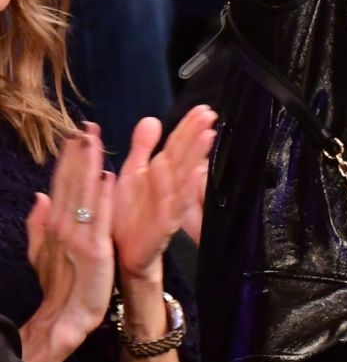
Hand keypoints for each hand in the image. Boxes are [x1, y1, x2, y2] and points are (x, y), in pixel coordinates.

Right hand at [25, 126, 115, 361]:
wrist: (63, 319)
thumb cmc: (59, 285)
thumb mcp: (45, 252)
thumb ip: (40, 224)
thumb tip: (40, 196)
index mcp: (55, 224)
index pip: (62, 184)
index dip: (69, 159)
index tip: (77, 133)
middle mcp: (62, 226)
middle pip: (70, 184)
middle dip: (78, 155)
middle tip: (86, 126)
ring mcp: (76, 238)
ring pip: (82, 195)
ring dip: (88, 167)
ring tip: (94, 141)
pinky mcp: (93, 252)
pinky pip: (98, 220)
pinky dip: (102, 199)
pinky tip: (107, 178)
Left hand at [112, 106, 215, 282]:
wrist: (120, 253)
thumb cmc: (127, 215)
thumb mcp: (132, 174)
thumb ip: (142, 148)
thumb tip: (152, 119)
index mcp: (159, 172)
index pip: (176, 144)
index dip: (188, 126)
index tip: (202, 108)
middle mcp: (168, 186)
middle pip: (184, 155)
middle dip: (196, 134)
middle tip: (210, 114)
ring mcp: (169, 204)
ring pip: (184, 176)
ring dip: (197, 156)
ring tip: (208, 135)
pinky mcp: (165, 224)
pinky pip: (177, 205)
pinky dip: (186, 189)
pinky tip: (195, 173)